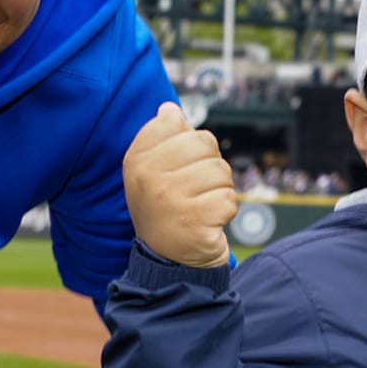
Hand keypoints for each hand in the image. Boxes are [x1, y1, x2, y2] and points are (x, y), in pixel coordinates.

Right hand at [123, 101, 236, 268]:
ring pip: (221, 171)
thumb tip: (170, 108)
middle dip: (209, 165)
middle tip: (194, 190)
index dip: (188, 144)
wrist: (169, 259)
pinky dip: (225, 211)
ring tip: (200, 206)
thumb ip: (162, 138)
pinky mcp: (194, 222)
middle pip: (204, 142)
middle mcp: (148, 178)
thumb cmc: (166, 207)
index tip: (177, 167)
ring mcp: (169, 200)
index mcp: (136, 160)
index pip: (176, 123)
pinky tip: (208, 221)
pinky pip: (229, 199)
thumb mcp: (154, 171)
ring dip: (219, 190)